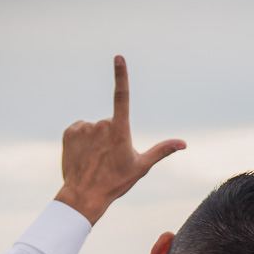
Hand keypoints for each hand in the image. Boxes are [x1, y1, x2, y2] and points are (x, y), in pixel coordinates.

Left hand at [54, 56, 185, 224]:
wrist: (84, 195)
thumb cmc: (116, 182)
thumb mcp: (141, 167)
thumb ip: (162, 150)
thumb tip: (183, 143)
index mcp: (120, 130)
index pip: (122, 96)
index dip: (121, 75)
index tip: (118, 57)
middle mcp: (101, 125)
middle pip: (110, 123)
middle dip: (110, 136)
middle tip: (108, 158)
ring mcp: (84, 127)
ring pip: (94, 127)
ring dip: (95, 139)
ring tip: (95, 159)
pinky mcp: (69, 132)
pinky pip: (79, 129)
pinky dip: (82, 140)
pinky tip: (83, 155)